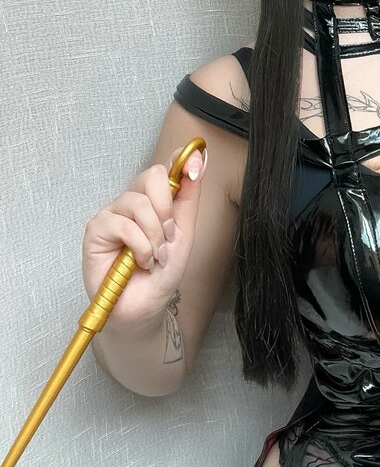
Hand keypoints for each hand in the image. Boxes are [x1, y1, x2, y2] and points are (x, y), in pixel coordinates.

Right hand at [81, 144, 207, 328]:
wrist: (144, 306)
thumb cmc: (161, 272)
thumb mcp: (184, 234)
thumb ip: (188, 199)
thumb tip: (197, 161)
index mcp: (154, 201)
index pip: (165, 169)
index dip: (181, 160)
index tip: (196, 161)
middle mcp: (132, 202)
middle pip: (152, 176)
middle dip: (167, 207)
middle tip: (168, 235)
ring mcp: (113, 213)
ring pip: (138, 202)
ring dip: (154, 234)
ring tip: (154, 255)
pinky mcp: (96, 229)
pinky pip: (123, 224)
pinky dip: (139, 246)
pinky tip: (139, 261)